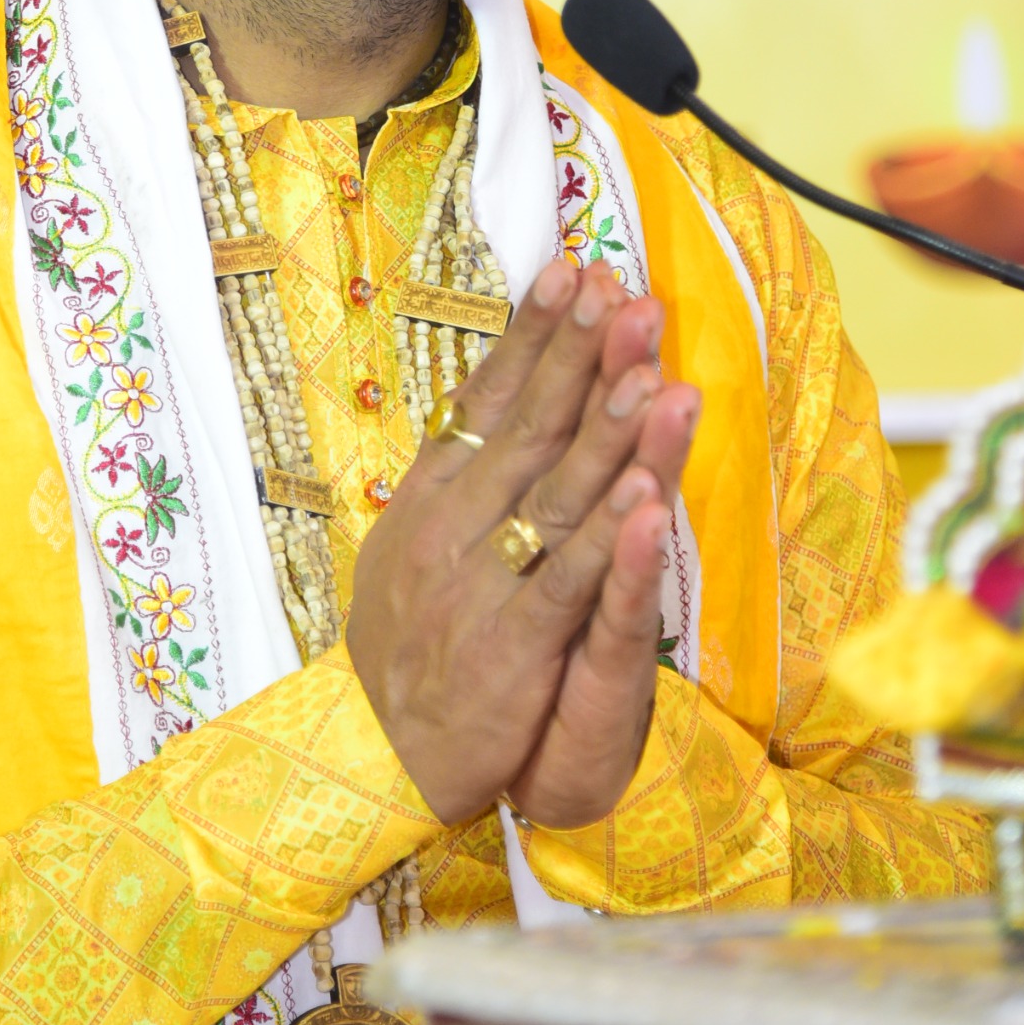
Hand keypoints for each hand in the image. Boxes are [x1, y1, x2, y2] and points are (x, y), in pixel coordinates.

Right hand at [346, 260, 698, 828]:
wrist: (374, 752)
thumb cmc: (401, 649)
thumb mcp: (403, 548)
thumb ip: (448, 483)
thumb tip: (480, 409)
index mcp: (429, 496)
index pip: (486, 397)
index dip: (532, 334)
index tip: (572, 271)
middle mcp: (454, 526)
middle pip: (528, 426)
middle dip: (581, 356)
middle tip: (624, 293)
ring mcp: (483, 583)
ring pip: (555, 491)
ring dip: (606, 426)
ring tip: (650, 365)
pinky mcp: (516, 646)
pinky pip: (569, 579)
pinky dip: (608, 533)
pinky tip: (643, 485)